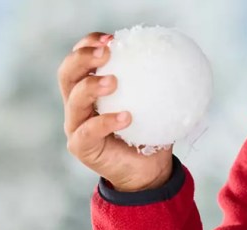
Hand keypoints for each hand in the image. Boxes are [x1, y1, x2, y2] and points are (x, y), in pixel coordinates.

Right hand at [58, 31, 172, 191]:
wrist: (149, 173)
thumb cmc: (150, 135)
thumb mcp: (155, 107)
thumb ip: (158, 86)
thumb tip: (180, 62)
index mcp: (89, 90)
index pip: (80, 60)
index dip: (88, 45)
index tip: (111, 39)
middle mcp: (77, 106)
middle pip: (67, 74)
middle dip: (82, 58)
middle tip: (105, 52)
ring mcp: (76, 126)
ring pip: (73, 100)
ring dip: (91, 86)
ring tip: (113, 81)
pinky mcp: (81, 147)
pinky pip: (89, 131)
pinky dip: (106, 121)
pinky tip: (126, 117)